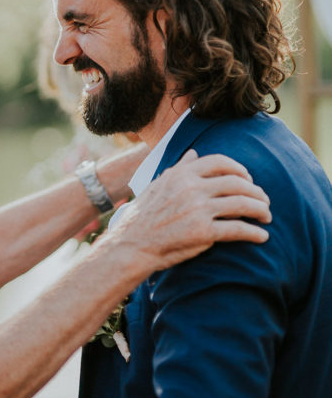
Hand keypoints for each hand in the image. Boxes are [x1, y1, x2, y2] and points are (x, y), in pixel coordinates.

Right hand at [103, 150, 270, 271]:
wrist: (131, 244)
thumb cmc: (144, 216)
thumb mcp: (159, 185)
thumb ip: (179, 169)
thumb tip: (193, 153)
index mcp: (181, 174)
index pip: (220, 162)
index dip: (240, 169)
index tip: (248, 179)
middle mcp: (191, 188)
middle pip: (237, 182)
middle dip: (256, 191)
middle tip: (264, 201)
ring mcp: (198, 210)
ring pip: (243, 204)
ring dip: (261, 210)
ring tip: (266, 216)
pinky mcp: (203, 232)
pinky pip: (238, 229)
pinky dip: (255, 233)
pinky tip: (261, 236)